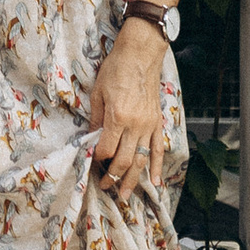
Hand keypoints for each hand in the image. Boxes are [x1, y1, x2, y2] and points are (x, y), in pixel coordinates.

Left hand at [88, 21, 169, 208]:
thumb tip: (91, 140)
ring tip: (124, 195)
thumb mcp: (98, 92)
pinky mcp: (157, 122)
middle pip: (124, 159)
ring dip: (132, 179)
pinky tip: (154, 182)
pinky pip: (158, 149)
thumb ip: (96, 119)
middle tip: (104, 186)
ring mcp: (148, 125)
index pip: (106, 148)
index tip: (91, 163)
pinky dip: (157, 167)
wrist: (140, 54)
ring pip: (142, 159)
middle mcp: (135, 124)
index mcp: (117, 116)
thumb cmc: (116, 69)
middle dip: (112, 176)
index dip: (97, 158)